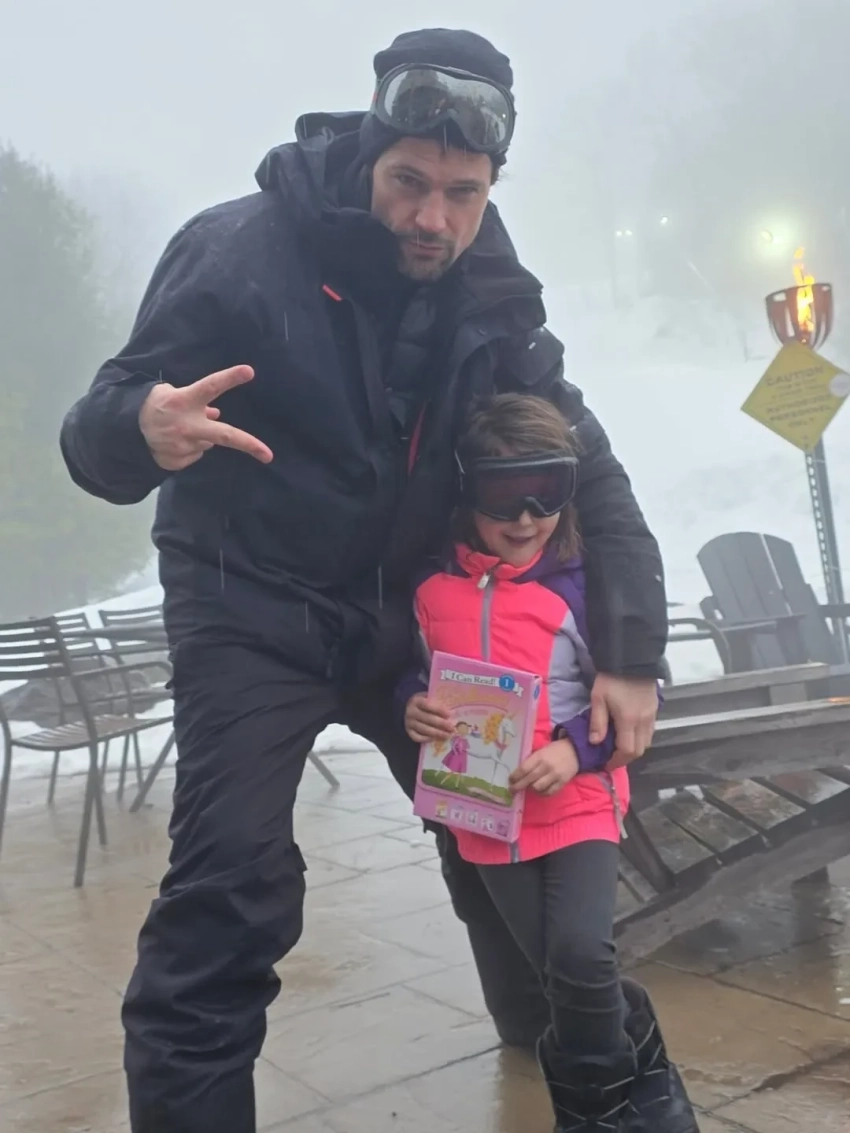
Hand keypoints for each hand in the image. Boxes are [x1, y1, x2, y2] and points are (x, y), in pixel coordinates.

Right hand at [138, 365, 273, 470]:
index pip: (210, 387)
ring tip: (179, 430)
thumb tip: (217, 413)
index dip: (229, 378)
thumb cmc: (154, 406)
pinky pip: (195, 454)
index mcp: (184, 401)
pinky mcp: (178, 461)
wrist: (127, 431)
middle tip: (268, 455)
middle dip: (249, 445)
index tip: (249, 371)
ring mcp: (183, 446)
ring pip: (207, 444)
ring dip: (201, 437)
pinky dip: (189, 448)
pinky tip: (174, 441)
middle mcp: (187, 425)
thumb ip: (196, 401)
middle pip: (224, 435)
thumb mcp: (172, 394)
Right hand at [405, 694, 453, 743]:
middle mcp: (410, 712)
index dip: (438, 710)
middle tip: (452, 728)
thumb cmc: (424, 702)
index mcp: (416, 700)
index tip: (450, 714)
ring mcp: (408, 722)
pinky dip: (427, 739)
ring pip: (424, 729)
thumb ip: (438, 701)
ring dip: (437, 733)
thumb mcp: (429, 697)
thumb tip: (453, 709)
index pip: (427, 705)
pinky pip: (417, 737)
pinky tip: (436, 739)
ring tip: (448, 735)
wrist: (409, 708)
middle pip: (427, 718)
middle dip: (441, 724)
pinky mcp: (408, 731)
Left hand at [510, 739, 579, 796]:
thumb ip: (532, 760)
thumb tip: (518, 772)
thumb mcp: (541, 750)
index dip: (515, 776)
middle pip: (529, 779)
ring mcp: (555, 775)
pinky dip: (542, 793)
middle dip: (518, 786)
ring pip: (538, 788)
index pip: (524, 768)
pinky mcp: (563, 782)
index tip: (510, 780)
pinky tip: (539, 790)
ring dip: (531, 789)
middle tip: (512, 790)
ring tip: (528, 787)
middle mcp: (547, 766)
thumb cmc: (554, 750)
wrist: (575, 750)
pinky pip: (549, 792)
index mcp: (540, 756)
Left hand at [588, 673, 657, 768]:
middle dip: (626, 758)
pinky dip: (641, 737)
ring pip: (647, 741)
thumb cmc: (611, 678)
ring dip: (634, 748)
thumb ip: (598, 722)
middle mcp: (644, 721)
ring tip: (620, 746)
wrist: (631, 658)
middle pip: (639, 750)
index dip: (617, 761)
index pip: (627, 751)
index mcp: (629, 720)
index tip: (606, 764)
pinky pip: (650, 731)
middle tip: (612, 758)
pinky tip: (630, 733)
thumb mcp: (598, 698)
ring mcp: (652, 715)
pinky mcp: (655, 709)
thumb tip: (595, 743)